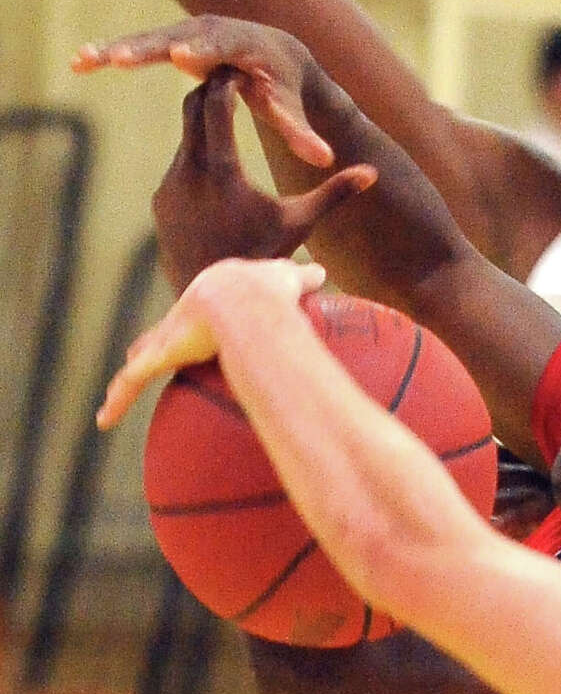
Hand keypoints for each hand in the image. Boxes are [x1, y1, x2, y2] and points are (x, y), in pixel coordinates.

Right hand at [72, 14, 332, 167]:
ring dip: (116, 49)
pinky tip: (79, 61)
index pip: (219, 47)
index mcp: (240, 45)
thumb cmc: (285, 87)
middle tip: (120, 58)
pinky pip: (136, 46)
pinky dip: (109, 52)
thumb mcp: (291, 108)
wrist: (276, 54)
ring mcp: (186, 33)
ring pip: (147, 39)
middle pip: (173, 38)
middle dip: (147, 47)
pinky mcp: (169, 41)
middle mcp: (209, 31)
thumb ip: (302, 133)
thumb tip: (326, 160)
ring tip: (84, 60)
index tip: (183, 58)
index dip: (202, 52)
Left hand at [97, 255, 327, 430]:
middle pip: (162, 335)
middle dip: (153, 345)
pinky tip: (103, 421)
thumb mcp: (289, 280)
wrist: (245, 296)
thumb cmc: (268, 288)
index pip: (194, 313)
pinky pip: (132, 381)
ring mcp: (168, 336)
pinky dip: (118, 401)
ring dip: (125, 384)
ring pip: (141, 361)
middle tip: (143, 356)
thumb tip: (324, 272)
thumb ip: (303, 278)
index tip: (184, 331)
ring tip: (111, 404)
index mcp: (211, 299)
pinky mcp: (160, 354)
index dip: (187, 323)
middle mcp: (183, 316)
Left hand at [149, 67, 374, 290]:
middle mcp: (188, 172)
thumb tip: (372, 172)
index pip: (217, 104)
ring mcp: (170, 188)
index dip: (229, 83)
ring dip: (204, 126)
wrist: (222, 299)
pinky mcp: (161, 203)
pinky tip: (214, 160)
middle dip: (211, 93)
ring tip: (224, 115)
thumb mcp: (302, 223)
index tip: (242, 71)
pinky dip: (196, 158)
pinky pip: (178, 167)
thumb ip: (334, 193)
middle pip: (191, 110)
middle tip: (230, 79)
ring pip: (185, 139)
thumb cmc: (267, 257)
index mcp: (222, 171)